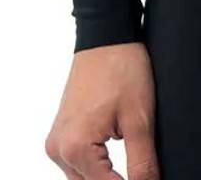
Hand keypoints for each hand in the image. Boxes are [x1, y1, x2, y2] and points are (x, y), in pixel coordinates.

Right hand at [44, 41, 159, 179]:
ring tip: (132, 169)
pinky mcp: (61, 133)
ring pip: (82, 179)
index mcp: (75, 147)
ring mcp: (56, 141)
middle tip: (144, 175)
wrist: (107, 35)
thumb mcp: (139, 118)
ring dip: (104, 179)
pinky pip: (76, 163)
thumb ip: (142, 162)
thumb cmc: (122, 68)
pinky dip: (95, 168)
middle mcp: (58, 149)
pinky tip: (115, 164)